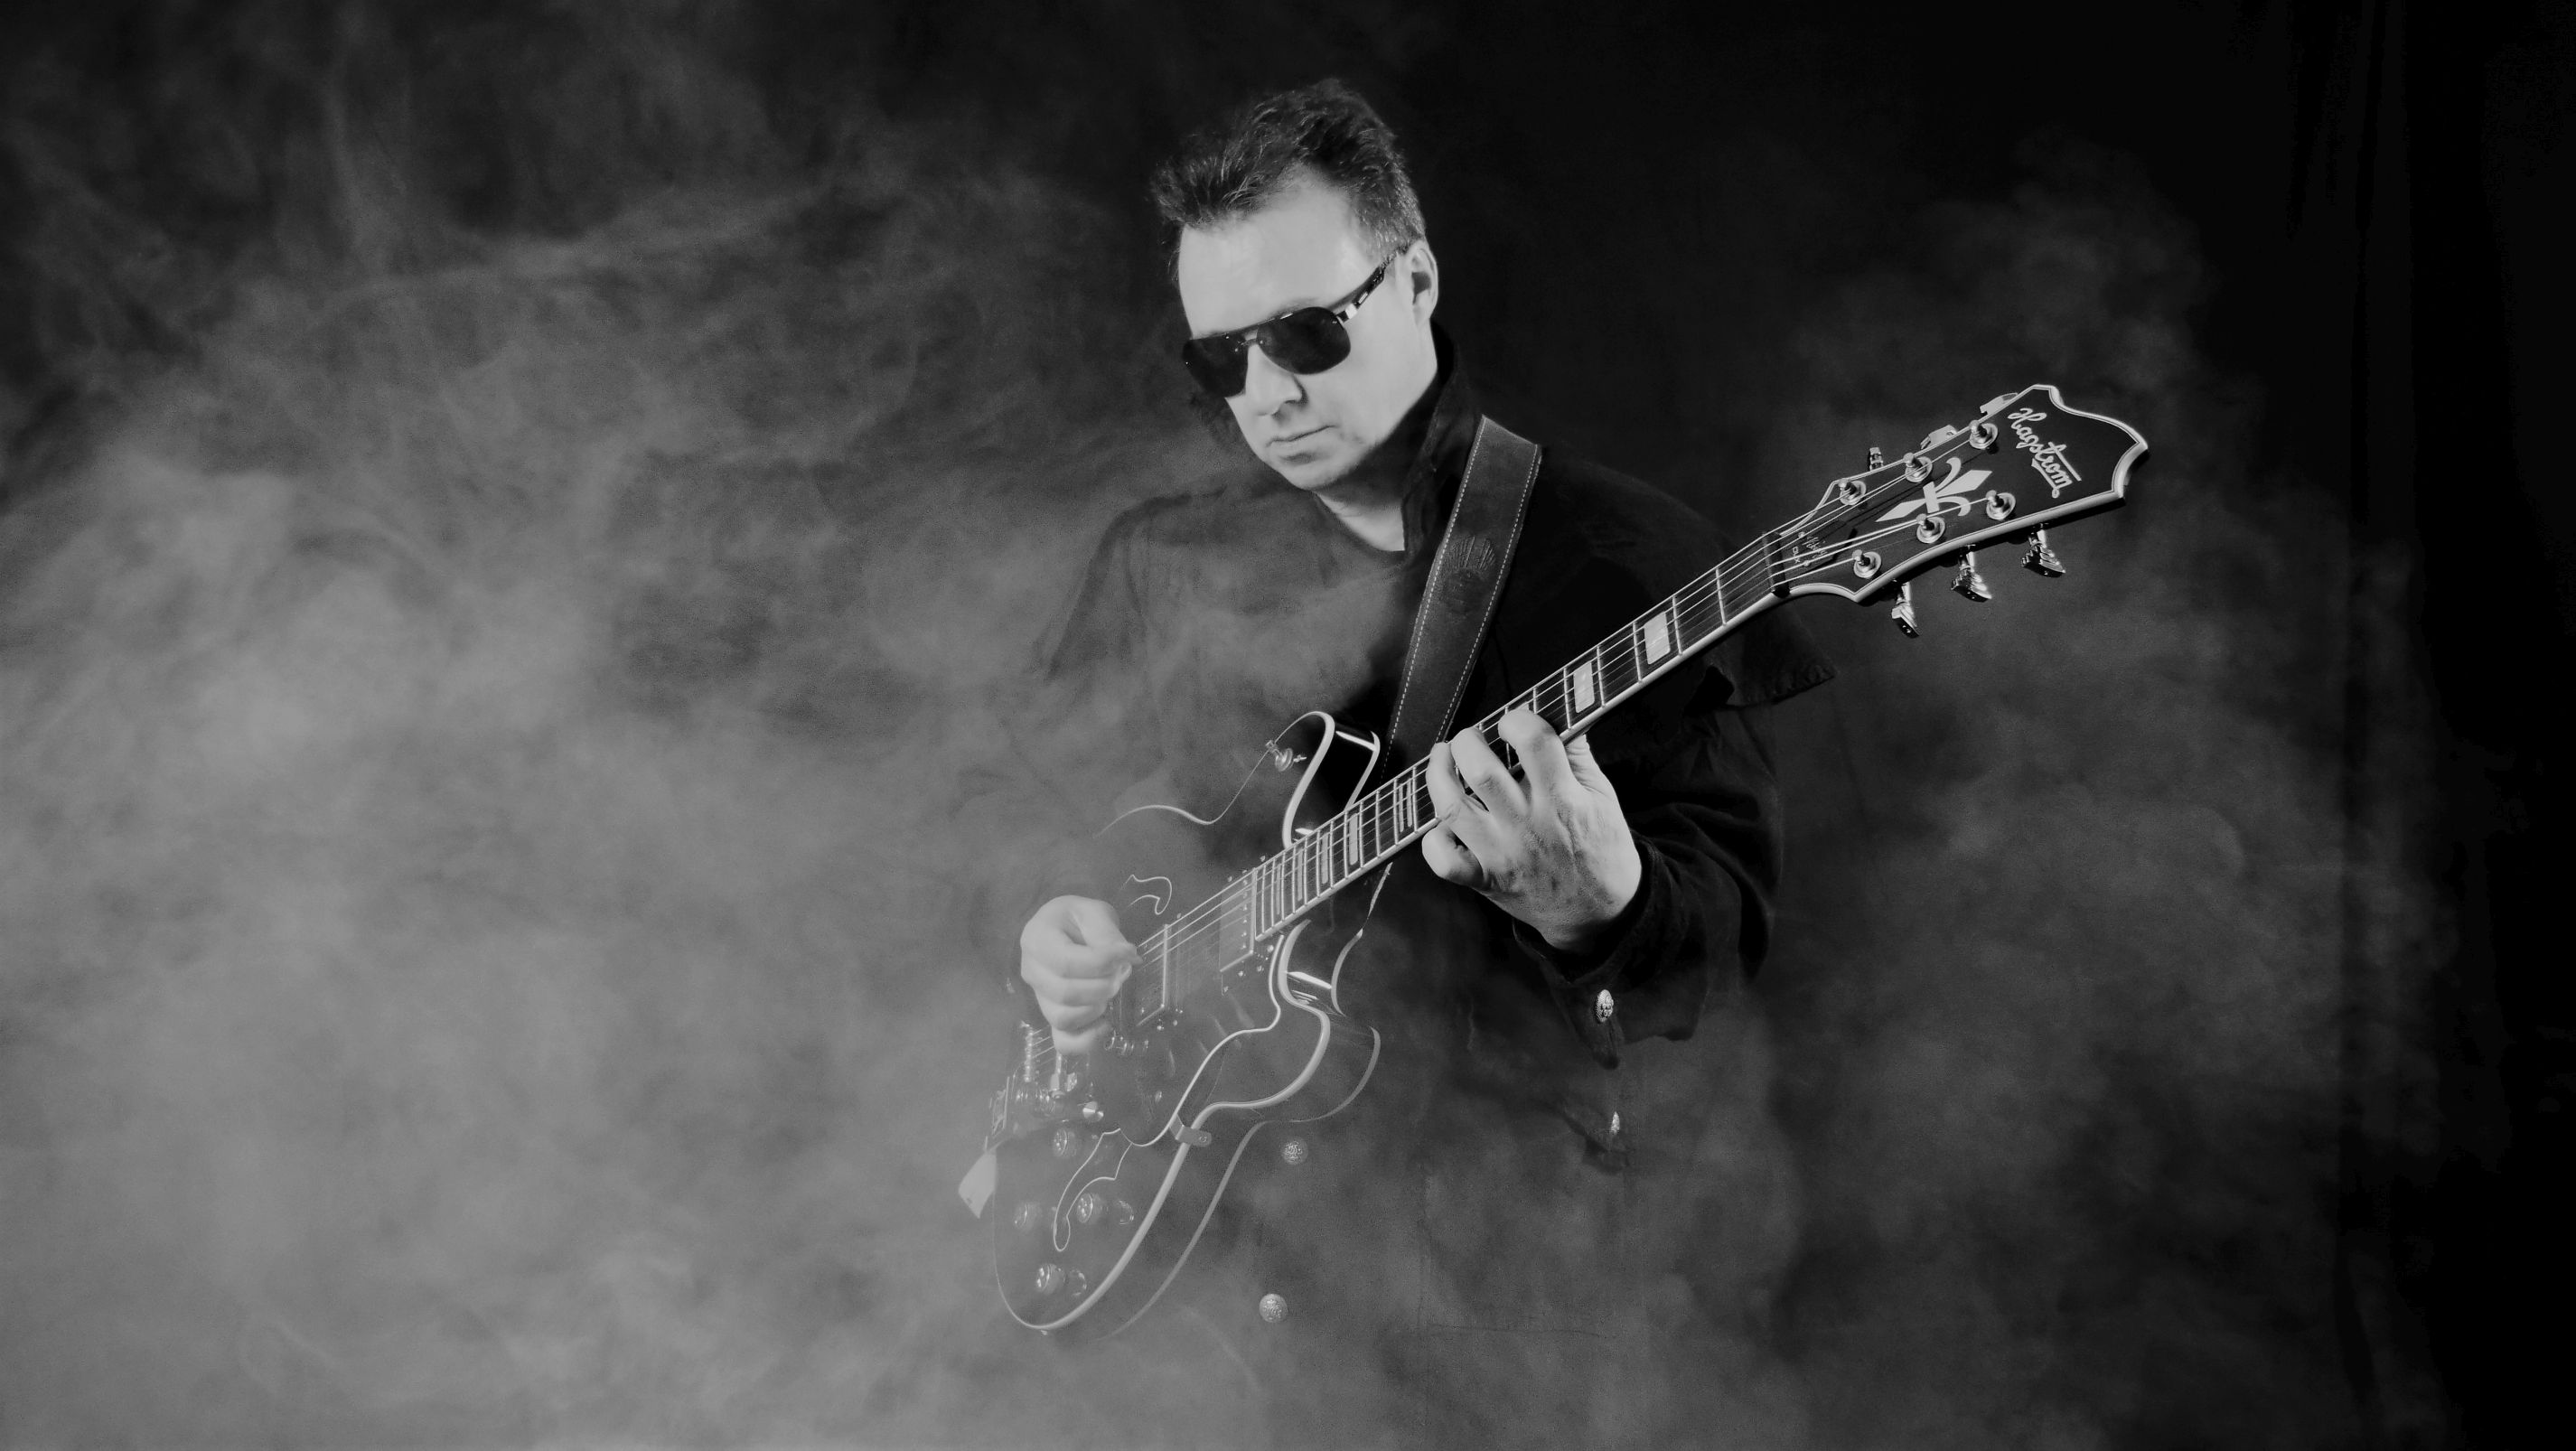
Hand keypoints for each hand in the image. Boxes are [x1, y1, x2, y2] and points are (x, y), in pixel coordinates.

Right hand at [1019, 895, 1135, 1054]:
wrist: (1063, 929)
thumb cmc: (1077, 919)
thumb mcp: (1093, 912)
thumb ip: (1106, 931)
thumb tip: (1126, 957)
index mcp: (1036, 939)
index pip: (1067, 962)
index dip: (1103, 963)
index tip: (1128, 954)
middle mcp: (1031, 971)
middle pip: (1065, 993)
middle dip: (1103, 986)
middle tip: (1123, 972)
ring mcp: (1039, 998)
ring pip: (1063, 1018)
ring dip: (1097, 1008)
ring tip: (1112, 988)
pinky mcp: (1052, 1017)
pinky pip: (1063, 1042)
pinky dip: (1087, 1041)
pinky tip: (1105, 1024)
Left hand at [1421, 707, 1641, 952]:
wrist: (1599, 913)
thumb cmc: (1601, 850)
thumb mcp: (1602, 796)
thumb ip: (1578, 754)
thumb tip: (1559, 712)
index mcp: (1563, 800)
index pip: (1534, 743)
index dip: (1517, 720)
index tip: (1512, 723)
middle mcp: (1527, 826)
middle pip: (1481, 772)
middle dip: (1468, 742)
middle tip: (1472, 738)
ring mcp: (1501, 855)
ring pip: (1452, 808)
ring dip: (1438, 775)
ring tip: (1443, 758)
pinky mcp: (1485, 879)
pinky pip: (1444, 862)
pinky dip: (1433, 840)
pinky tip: (1442, 822)